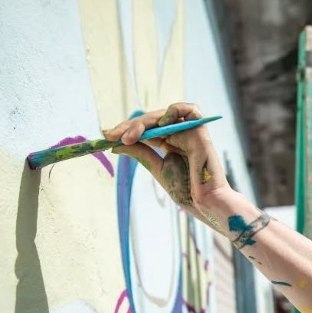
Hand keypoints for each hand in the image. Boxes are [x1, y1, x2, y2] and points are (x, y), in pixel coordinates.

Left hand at [104, 103, 232, 228]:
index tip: (107, 136)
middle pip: (151, 120)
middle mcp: (179, 134)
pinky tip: (159, 123)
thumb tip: (117, 144)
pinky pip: (190, 109)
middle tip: (112, 136)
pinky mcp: (200, 131)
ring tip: (130, 136)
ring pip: (163, 114)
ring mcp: (190, 131)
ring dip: (144, 122)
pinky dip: (173, 111)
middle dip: (129, 126)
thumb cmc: (186, 191)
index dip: (126, 130)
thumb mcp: (157, 168)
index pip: (145, 129)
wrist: (204, 203)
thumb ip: (140, 153)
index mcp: (170, 142)